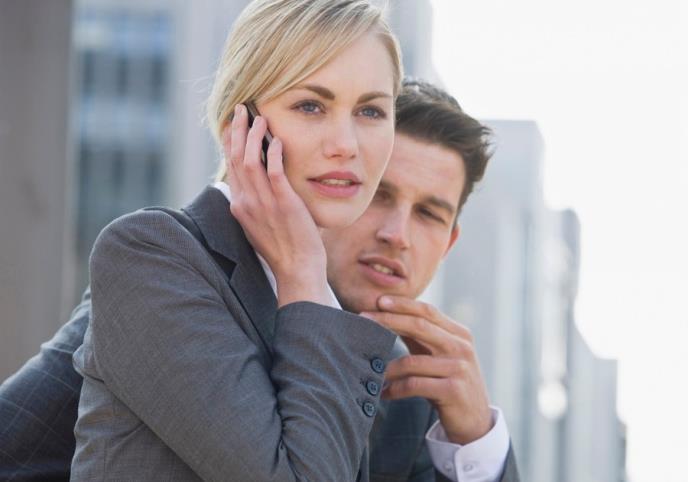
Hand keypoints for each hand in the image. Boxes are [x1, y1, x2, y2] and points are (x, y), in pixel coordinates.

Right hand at [223, 104, 329, 306]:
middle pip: (236, 159)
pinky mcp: (283, 204)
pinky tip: (276, 141)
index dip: (230, 143)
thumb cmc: (284, 248)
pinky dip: (272, 155)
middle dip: (238, 131)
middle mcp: (246, 203)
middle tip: (241, 110)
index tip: (232, 125)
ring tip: (259, 118)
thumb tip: (257, 186)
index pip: (230, 167)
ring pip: (250, 162)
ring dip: (253, 137)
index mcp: (240, 207)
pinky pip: (273, 173)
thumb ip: (256, 204)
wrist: (297, 268)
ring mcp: (263, 204)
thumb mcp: (260, 225)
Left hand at [362, 296, 492, 444]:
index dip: (403, 304)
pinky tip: (384, 393)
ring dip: (387, 367)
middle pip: (419, 326)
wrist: (475, 420)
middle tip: (364, 318)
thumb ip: (420, 336)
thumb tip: (388, 314)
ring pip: (412, 361)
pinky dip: (395, 389)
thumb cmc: (449, 382)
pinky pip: (414, 385)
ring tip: (370, 371)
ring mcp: (459, 369)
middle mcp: (461, 347)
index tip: (378, 301)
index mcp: (459, 334)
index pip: (428, 311)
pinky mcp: (453, 391)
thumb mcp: (439, 355)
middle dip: (389, 320)